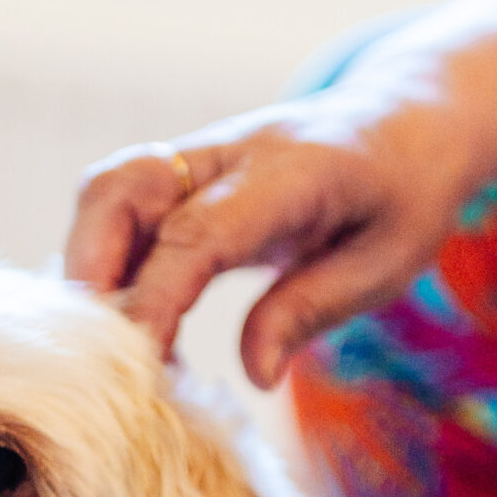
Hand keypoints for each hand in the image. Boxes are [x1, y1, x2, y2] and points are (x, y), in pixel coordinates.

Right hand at [65, 39, 496, 387]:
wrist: (409, 122)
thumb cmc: (404, 197)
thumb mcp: (385, 263)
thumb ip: (312, 309)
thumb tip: (253, 374)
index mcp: (291, 174)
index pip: (199, 231)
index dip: (157, 296)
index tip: (140, 362)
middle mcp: (229, 153)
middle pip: (121, 187)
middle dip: (88, 269)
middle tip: (97, 354)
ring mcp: (199, 158)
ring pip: (108, 192)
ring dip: (89, 266)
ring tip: (109, 346)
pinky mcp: (184, 174)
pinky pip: (122, 209)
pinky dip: (109, 264)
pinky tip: (133, 325)